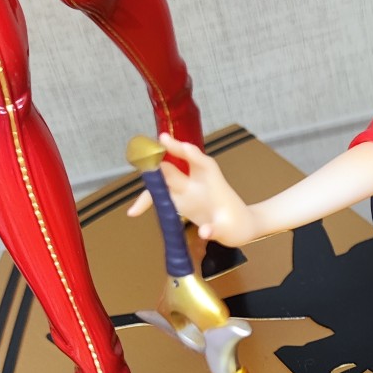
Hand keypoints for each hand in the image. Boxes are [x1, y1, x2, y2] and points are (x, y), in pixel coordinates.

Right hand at [127, 135, 256, 245]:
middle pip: (174, 164)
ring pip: (162, 179)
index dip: (182, 149)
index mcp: (212, 179)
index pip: (198, 159)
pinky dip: (147, 202)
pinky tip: (134, 212)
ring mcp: (186, 189)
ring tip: (132, 178)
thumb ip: (217, 230)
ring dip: (148, 180)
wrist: (240, 227)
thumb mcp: (230, 230)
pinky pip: (159, 196)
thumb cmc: (238, 225)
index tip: (165, 140)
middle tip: (141, 157)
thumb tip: (204, 232)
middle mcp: (196, 179)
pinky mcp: (179, 199)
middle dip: (157, 159)